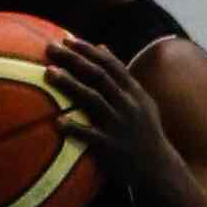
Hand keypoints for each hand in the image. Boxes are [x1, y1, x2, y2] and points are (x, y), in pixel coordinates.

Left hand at [38, 29, 171, 195]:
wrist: (158, 168)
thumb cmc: (144, 132)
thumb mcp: (140, 101)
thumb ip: (121, 76)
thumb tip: (102, 47)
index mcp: (134, 93)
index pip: (111, 64)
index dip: (88, 50)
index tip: (67, 39)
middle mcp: (128, 104)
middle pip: (99, 76)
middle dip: (74, 59)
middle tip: (50, 48)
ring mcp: (120, 124)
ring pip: (93, 99)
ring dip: (70, 84)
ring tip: (49, 73)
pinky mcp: (111, 145)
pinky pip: (90, 135)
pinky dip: (74, 127)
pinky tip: (57, 122)